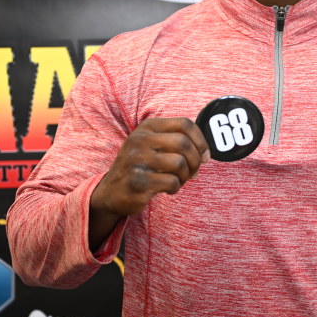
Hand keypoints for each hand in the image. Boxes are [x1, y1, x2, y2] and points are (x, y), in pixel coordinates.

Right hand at [88, 117, 208, 248]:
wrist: (111, 192)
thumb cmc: (141, 166)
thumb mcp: (153, 145)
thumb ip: (177, 143)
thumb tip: (206, 155)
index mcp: (147, 127)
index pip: (185, 124)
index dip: (201, 140)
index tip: (204, 155)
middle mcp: (139, 140)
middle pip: (184, 143)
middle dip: (195, 161)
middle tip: (193, 172)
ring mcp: (136, 160)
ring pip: (180, 163)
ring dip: (186, 176)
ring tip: (178, 180)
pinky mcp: (138, 182)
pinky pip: (172, 182)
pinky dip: (176, 188)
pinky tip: (167, 189)